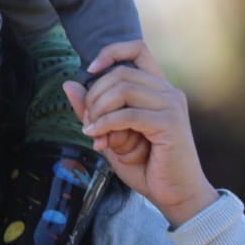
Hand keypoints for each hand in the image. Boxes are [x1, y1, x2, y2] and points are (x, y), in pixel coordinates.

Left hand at [63, 40, 217, 227]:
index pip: (138, 49)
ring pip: (123, 90)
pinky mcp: (170, 124)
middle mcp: (168, 91)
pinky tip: (96, 136)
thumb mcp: (111, 134)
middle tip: (86, 119)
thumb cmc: (147, 166)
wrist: (177, 196)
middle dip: (95, 94)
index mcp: (158, 88)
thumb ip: (93, 110)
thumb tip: (68, 84)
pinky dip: (106, 124)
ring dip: (99, 110)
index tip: (91, 70)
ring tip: (91, 130)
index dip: (111, 52)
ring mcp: (171, 105)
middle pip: (121, 72)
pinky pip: (128, 114)